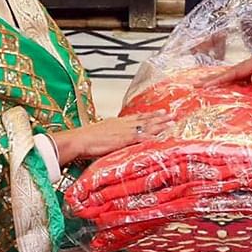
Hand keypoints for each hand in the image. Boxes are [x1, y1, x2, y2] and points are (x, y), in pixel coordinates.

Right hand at [49, 112, 170, 163]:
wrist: (79, 140)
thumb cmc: (85, 139)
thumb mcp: (100, 133)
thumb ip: (109, 135)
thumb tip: (113, 138)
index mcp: (117, 122)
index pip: (137, 117)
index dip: (149, 115)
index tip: (160, 112)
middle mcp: (123, 124)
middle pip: (145, 119)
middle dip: (160, 118)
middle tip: (172, 114)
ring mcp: (124, 131)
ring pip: (146, 126)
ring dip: (160, 125)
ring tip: (172, 122)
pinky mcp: (124, 140)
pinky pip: (141, 138)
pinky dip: (152, 137)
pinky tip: (160, 137)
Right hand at [199, 52, 251, 91]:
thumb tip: (251, 80)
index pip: (237, 71)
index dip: (221, 78)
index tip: (206, 85)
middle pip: (234, 71)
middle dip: (216, 78)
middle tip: (198, 85)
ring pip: (239, 75)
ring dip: (224, 80)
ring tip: (208, 86)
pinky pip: (247, 78)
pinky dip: (236, 83)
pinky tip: (230, 87)